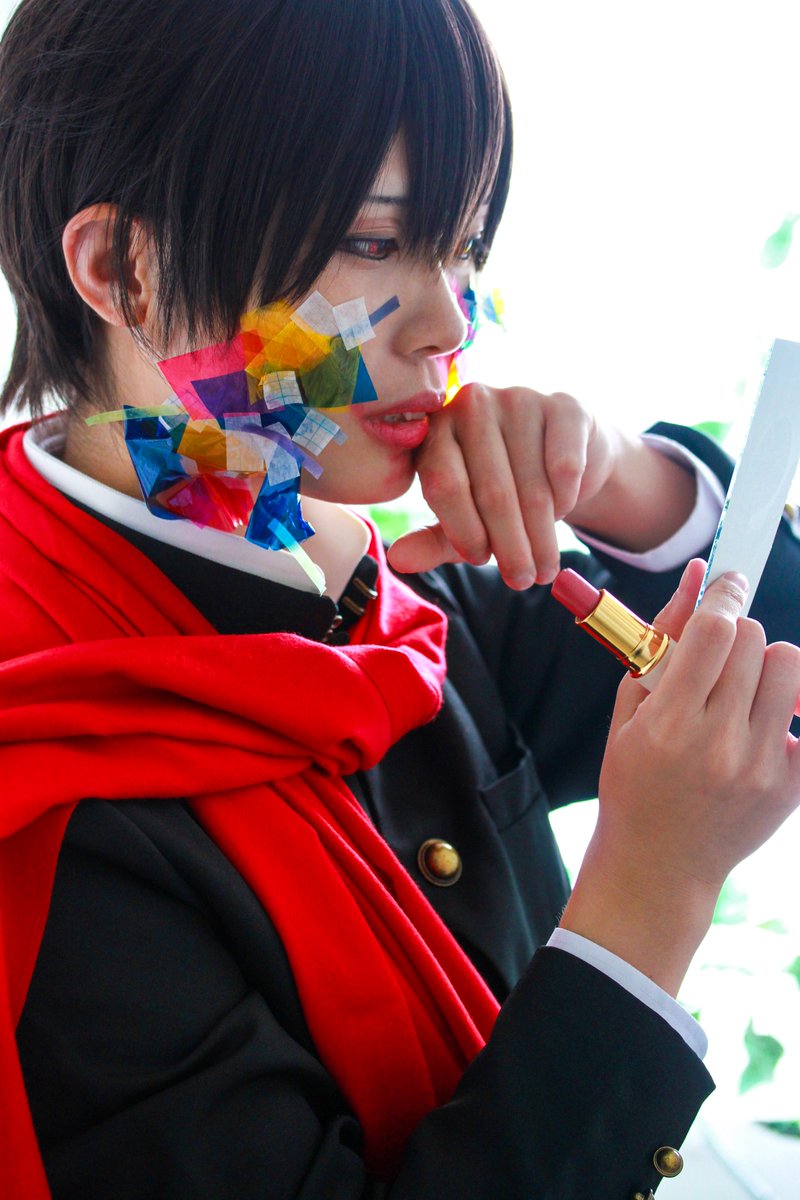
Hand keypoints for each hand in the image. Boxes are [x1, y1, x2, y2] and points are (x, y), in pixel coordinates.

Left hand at [386, 384, 618, 587]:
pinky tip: (564, 512)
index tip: (479, 561)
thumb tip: (399, 560)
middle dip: (508, 545)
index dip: (462, 528)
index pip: (444, 483)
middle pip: (492, 490)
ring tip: (544, 567)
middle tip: (521, 581)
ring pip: (531, 485)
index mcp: (436, 430)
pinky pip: (565, 466)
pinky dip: (566, 499)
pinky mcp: (564, 406)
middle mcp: (473, 404)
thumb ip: (432, 540)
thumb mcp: (463, 518)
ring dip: (540, 535)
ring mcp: (519, 399)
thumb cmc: (502, 490)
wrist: (563, 454)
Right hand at [600, 563, 799, 890]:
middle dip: (736, 635)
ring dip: (766, 665)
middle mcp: (718, 745)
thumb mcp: (629, 711)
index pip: (715, 631)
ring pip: (789, 667)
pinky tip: (773, 716)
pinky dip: (793, 705)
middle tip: (720, 659)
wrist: (659, 865)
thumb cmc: (634, 782)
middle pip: (753, 641)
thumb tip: (698, 576)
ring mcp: (760, 768)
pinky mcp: (791, 786)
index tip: (728, 583)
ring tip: (744, 691)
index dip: (724, 595)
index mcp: (668, 724)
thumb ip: (662, 639)